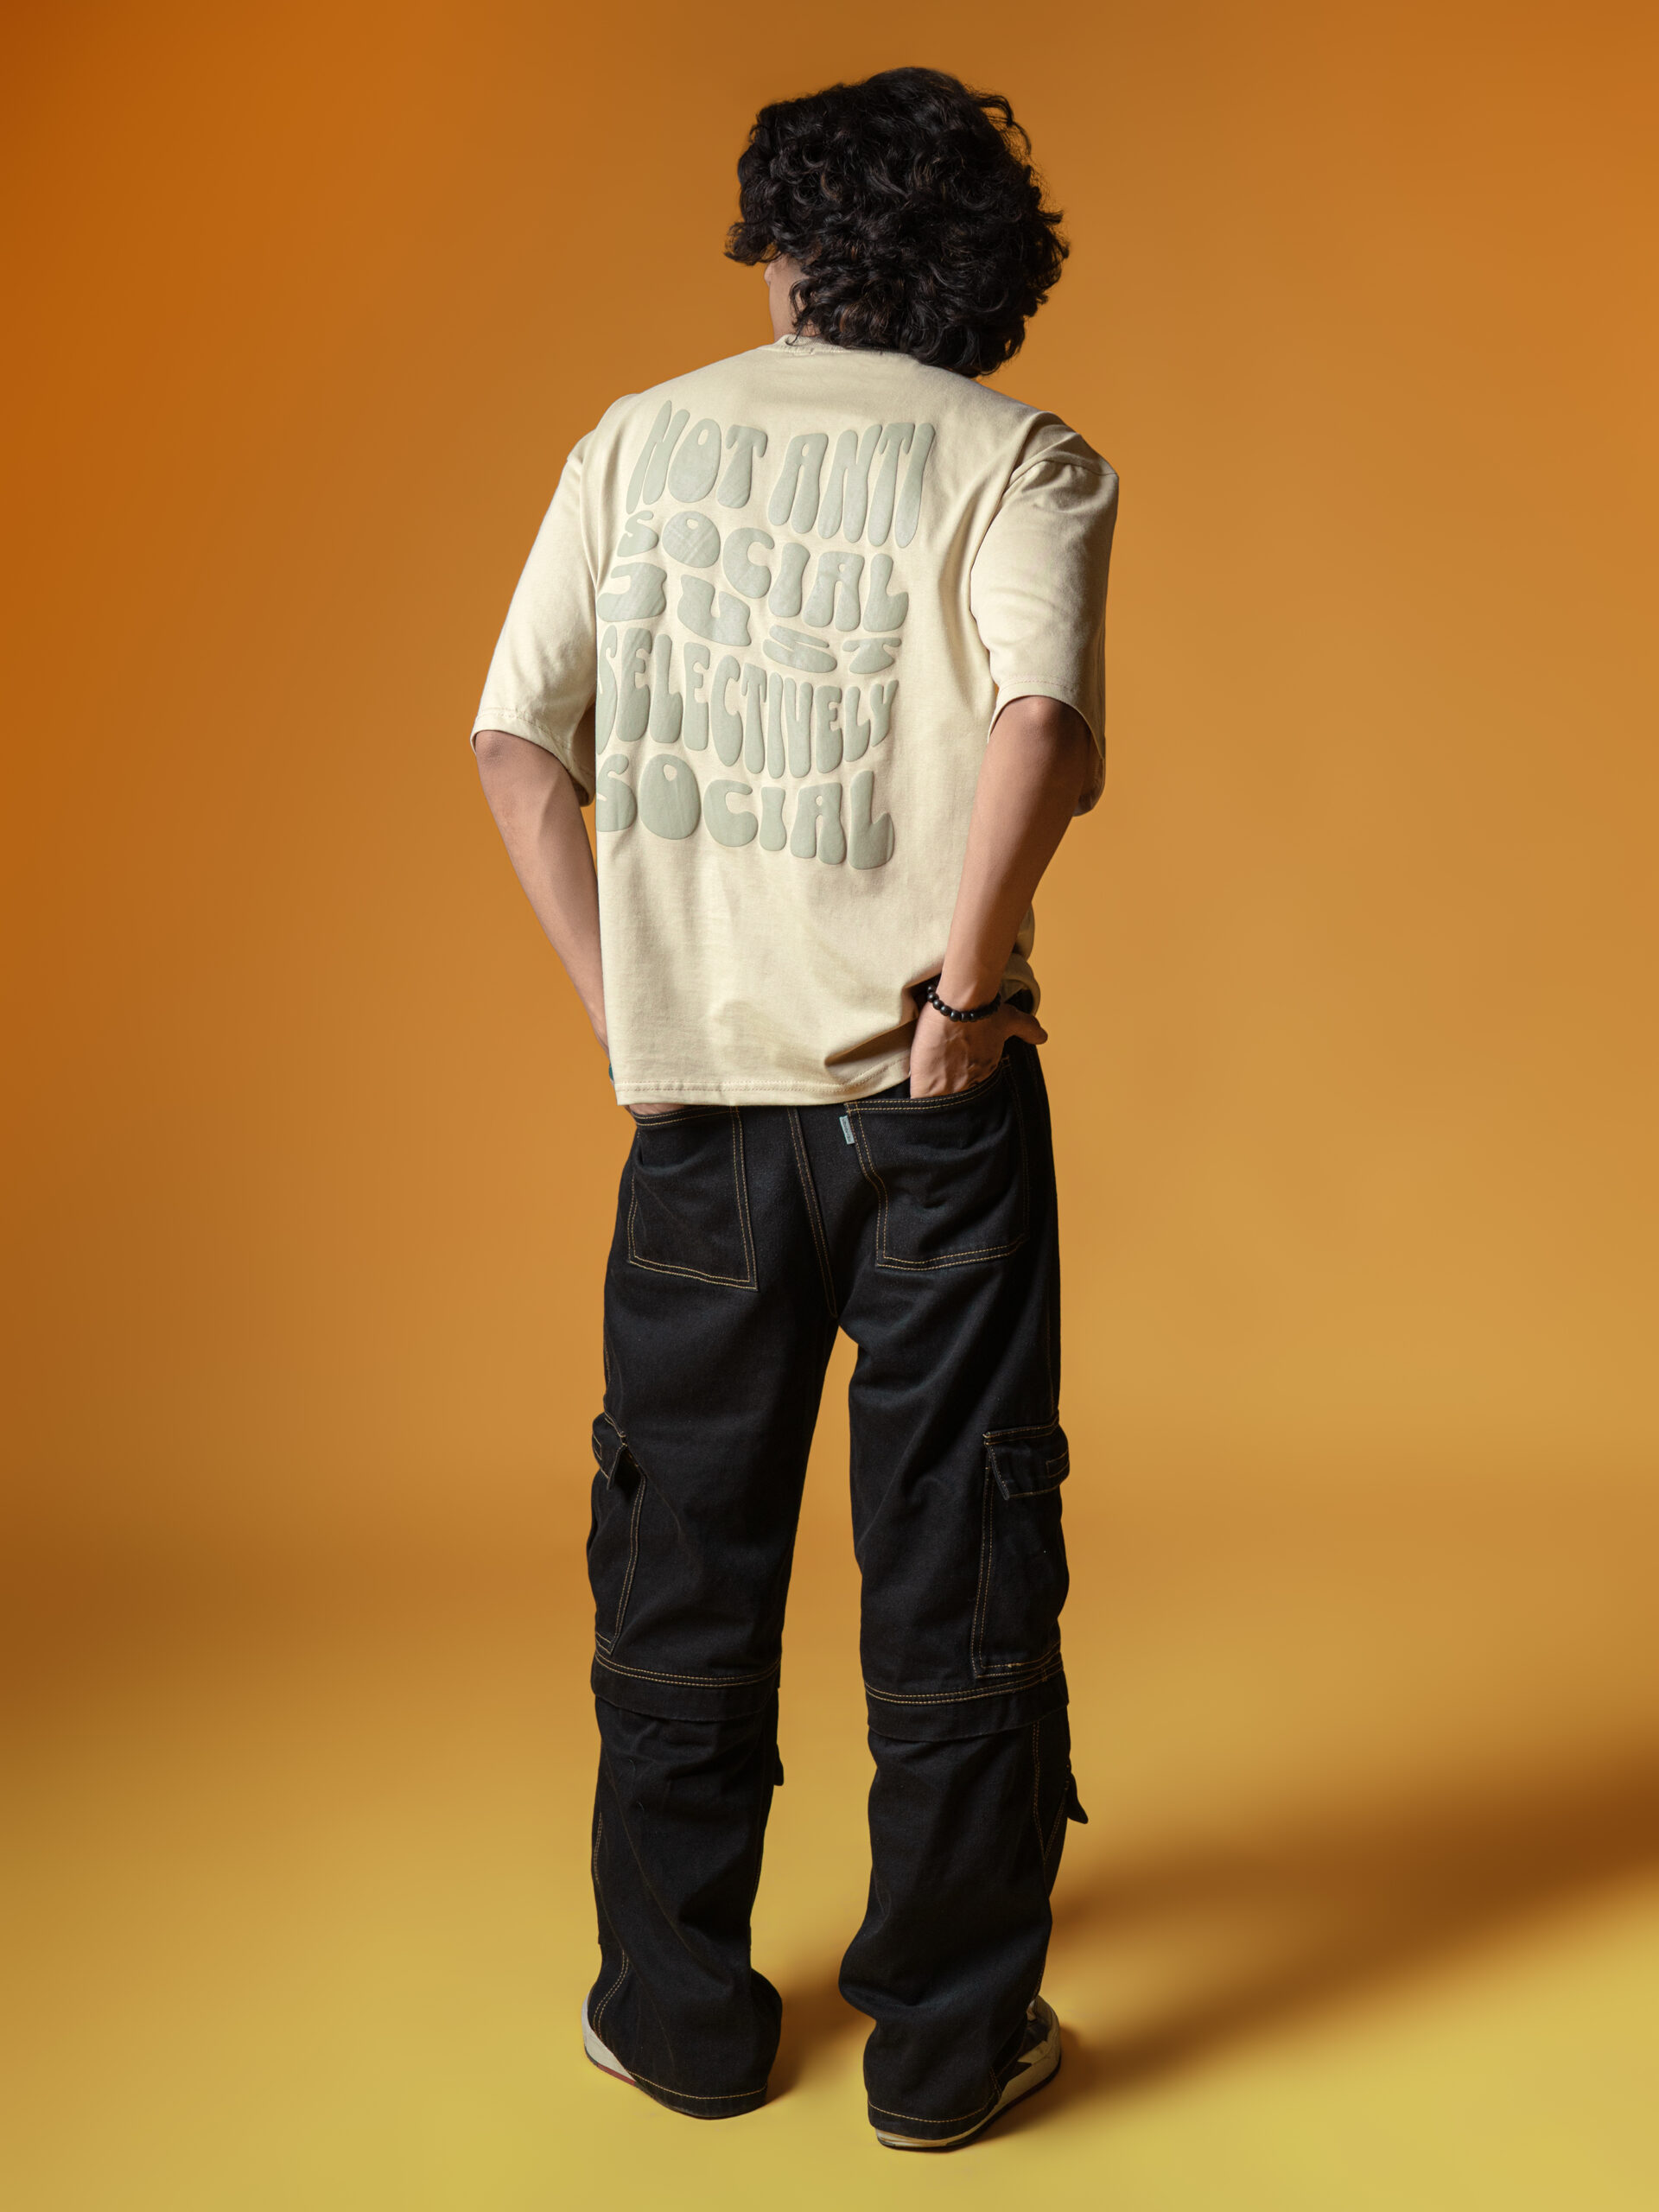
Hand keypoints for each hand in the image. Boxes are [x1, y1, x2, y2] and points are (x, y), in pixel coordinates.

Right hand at [907, 996, 1046, 1097]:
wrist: (960, 1006)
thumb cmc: (984, 1012)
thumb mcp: (1010, 1020)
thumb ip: (1027, 1028)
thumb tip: (1043, 1036)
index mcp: (986, 1070)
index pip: (975, 1087)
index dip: (965, 1085)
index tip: (957, 1079)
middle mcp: (970, 1084)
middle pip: (958, 1098)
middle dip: (951, 1096)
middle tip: (941, 1091)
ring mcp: (949, 1088)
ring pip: (940, 1104)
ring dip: (934, 1103)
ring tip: (926, 1104)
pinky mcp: (927, 1086)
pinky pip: (922, 1103)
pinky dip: (919, 1105)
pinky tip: (915, 1107)